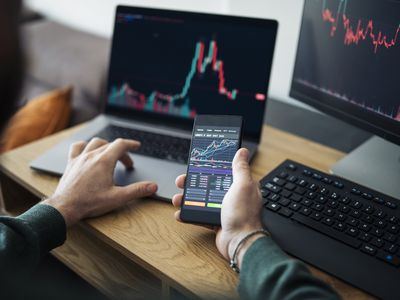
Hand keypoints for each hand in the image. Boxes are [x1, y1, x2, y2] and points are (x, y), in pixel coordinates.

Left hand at [42, 138, 157, 226]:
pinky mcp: (71, 163)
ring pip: (95, 143)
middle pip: (110, 145)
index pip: (121, 144)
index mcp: (104, 161)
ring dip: (105, 145)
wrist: (65, 207)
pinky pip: (77, 147)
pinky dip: (85, 145)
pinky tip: (87, 150)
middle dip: (121, 152)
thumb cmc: (89, 203)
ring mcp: (80, 158)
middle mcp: (92, 156)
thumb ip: (137, 191)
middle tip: (127, 163)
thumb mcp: (117, 198)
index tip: (137, 146)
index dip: (131, 144)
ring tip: (110, 153)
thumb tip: (152, 187)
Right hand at [172, 148, 264, 268]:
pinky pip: (199, 215)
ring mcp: (223, 209)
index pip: (223, 171)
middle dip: (192, 182)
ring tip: (177, 199)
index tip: (197, 163)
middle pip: (208, 184)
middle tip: (181, 181)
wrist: (240, 243)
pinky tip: (180, 213)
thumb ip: (240, 168)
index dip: (209, 166)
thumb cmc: (244, 214)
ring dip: (187, 198)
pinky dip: (189, 214)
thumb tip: (242, 151)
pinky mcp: (216, 221)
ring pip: (201, 199)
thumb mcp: (242, 185)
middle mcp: (232, 196)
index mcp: (240, 185)